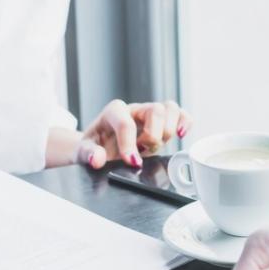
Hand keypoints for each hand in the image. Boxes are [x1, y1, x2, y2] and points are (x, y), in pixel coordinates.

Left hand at [75, 99, 191, 168]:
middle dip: (152, 136)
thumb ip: (88, 153)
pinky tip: (181, 135)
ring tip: (155, 147)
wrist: (98, 146)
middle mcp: (135, 109)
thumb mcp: (82, 151)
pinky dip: (185, 123)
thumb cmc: (93, 146)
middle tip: (142, 152)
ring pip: (171, 108)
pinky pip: (181, 114)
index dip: (129, 144)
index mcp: (114, 112)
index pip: (126, 123)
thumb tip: (98, 159)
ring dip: (168, 131)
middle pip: (155, 111)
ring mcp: (150, 114)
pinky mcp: (162, 122)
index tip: (131, 161)